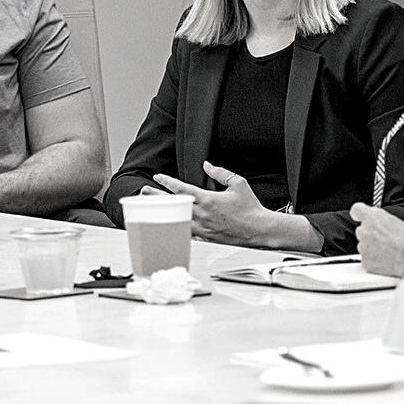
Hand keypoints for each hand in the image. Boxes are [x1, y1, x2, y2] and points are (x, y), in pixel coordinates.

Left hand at [151, 161, 273, 246]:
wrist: (259, 230)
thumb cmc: (251, 208)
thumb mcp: (238, 184)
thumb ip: (220, 173)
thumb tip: (207, 165)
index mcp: (209, 200)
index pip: (182, 189)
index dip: (168, 182)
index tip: (158, 177)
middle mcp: (203, 215)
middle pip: (174, 204)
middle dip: (157, 197)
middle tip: (144, 192)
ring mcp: (203, 228)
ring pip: (177, 219)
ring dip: (164, 213)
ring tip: (151, 209)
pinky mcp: (206, 238)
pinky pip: (187, 232)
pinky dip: (176, 227)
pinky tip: (168, 225)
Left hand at [350, 204, 403, 275]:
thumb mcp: (403, 221)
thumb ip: (389, 221)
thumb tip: (391, 225)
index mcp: (372, 217)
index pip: (357, 210)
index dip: (360, 213)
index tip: (362, 216)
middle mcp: (365, 231)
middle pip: (362, 230)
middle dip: (371, 233)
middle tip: (385, 238)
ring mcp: (363, 247)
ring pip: (364, 245)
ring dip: (372, 246)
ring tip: (388, 250)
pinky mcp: (366, 261)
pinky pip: (367, 258)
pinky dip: (374, 259)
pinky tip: (386, 259)